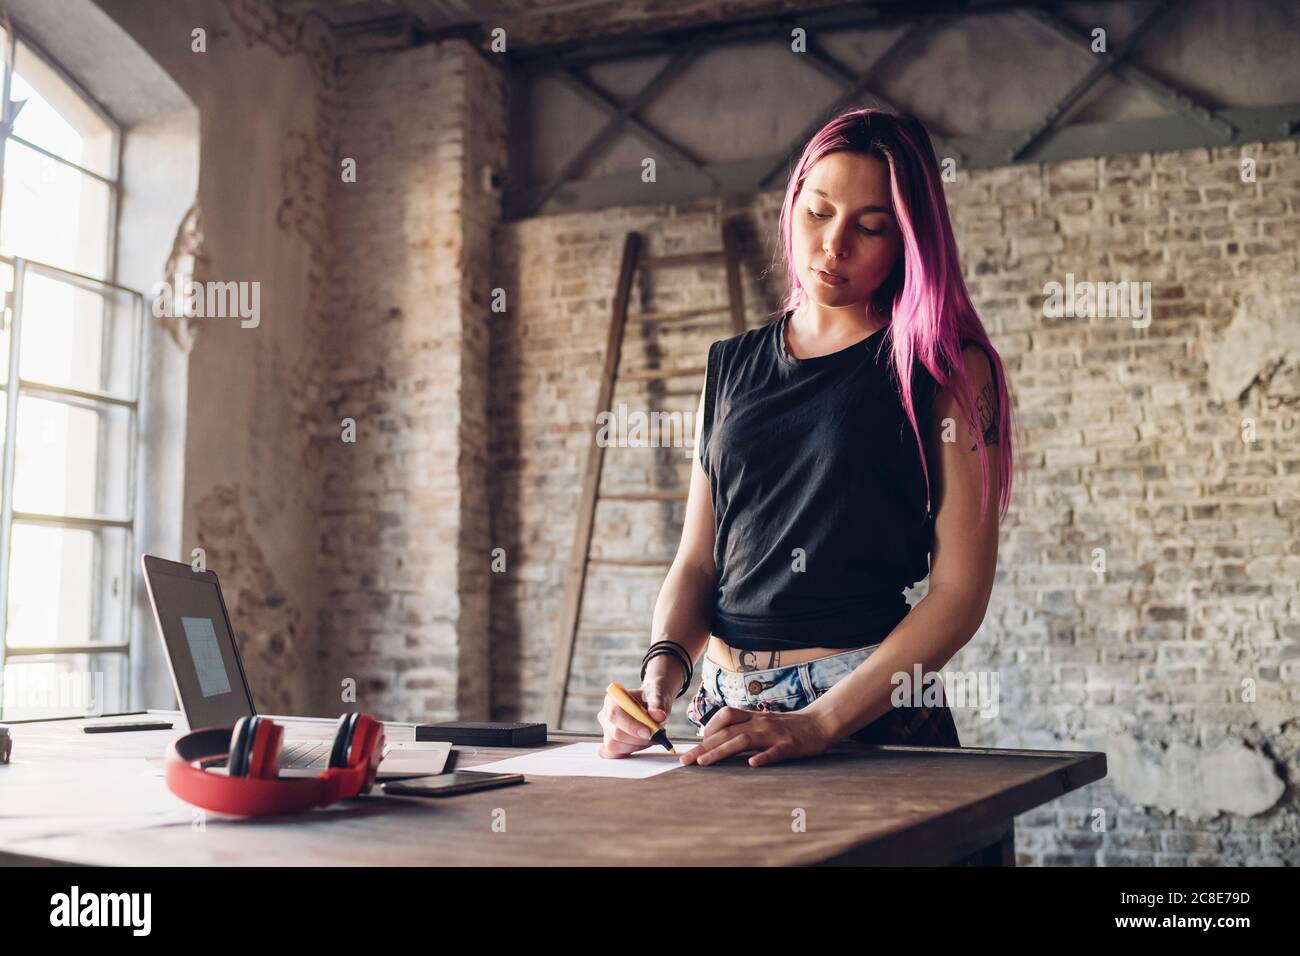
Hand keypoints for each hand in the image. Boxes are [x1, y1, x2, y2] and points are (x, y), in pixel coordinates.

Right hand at [596, 658, 678, 757]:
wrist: (652, 705)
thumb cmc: (652, 699)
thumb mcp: (658, 696)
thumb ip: (658, 704)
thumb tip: (658, 715)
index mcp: (612, 700)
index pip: (615, 715)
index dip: (630, 726)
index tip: (648, 732)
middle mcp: (605, 715)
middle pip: (615, 734)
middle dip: (637, 738)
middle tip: (655, 736)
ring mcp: (606, 731)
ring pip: (616, 746)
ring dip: (637, 745)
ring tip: (651, 737)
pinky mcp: (611, 743)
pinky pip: (615, 754)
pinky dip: (630, 752)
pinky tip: (641, 744)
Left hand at [678, 705, 832, 767]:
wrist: (819, 723)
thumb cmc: (787, 726)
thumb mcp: (762, 722)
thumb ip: (743, 727)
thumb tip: (717, 739)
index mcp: (752, 717)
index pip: (724, 717)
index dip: (706, 730)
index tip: (693, 746)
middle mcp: (759, 723)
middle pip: (726, 732)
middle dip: (703, 746)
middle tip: (685, 760)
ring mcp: (773, 734)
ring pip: (743, 740)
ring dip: (721, 751)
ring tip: (704, 763)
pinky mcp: (788, 745)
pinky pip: (774, 752)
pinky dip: (762, 757)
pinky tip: (751, 765)